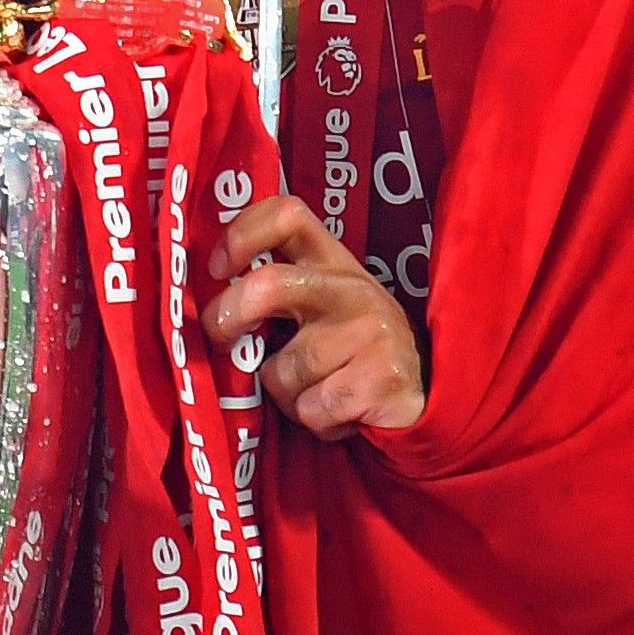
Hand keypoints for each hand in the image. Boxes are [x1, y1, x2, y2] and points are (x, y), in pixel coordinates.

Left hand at [202, 196, 425, 439]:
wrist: (424, 395)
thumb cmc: (352, 349)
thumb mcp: (322, 306)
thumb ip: (277, 293)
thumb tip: (209, 309)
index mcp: (332, 261)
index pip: (288, 215)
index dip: (242, 232)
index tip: (217, 267)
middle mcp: (351, 288)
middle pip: (271, 285)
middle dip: (229, 314)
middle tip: (219, 336)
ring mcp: (369, 331)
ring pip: (283, 369)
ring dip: (284, 394)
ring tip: (313, 391)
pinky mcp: (380, 378)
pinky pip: (310, 408)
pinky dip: (312, 420)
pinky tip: (337, 413)